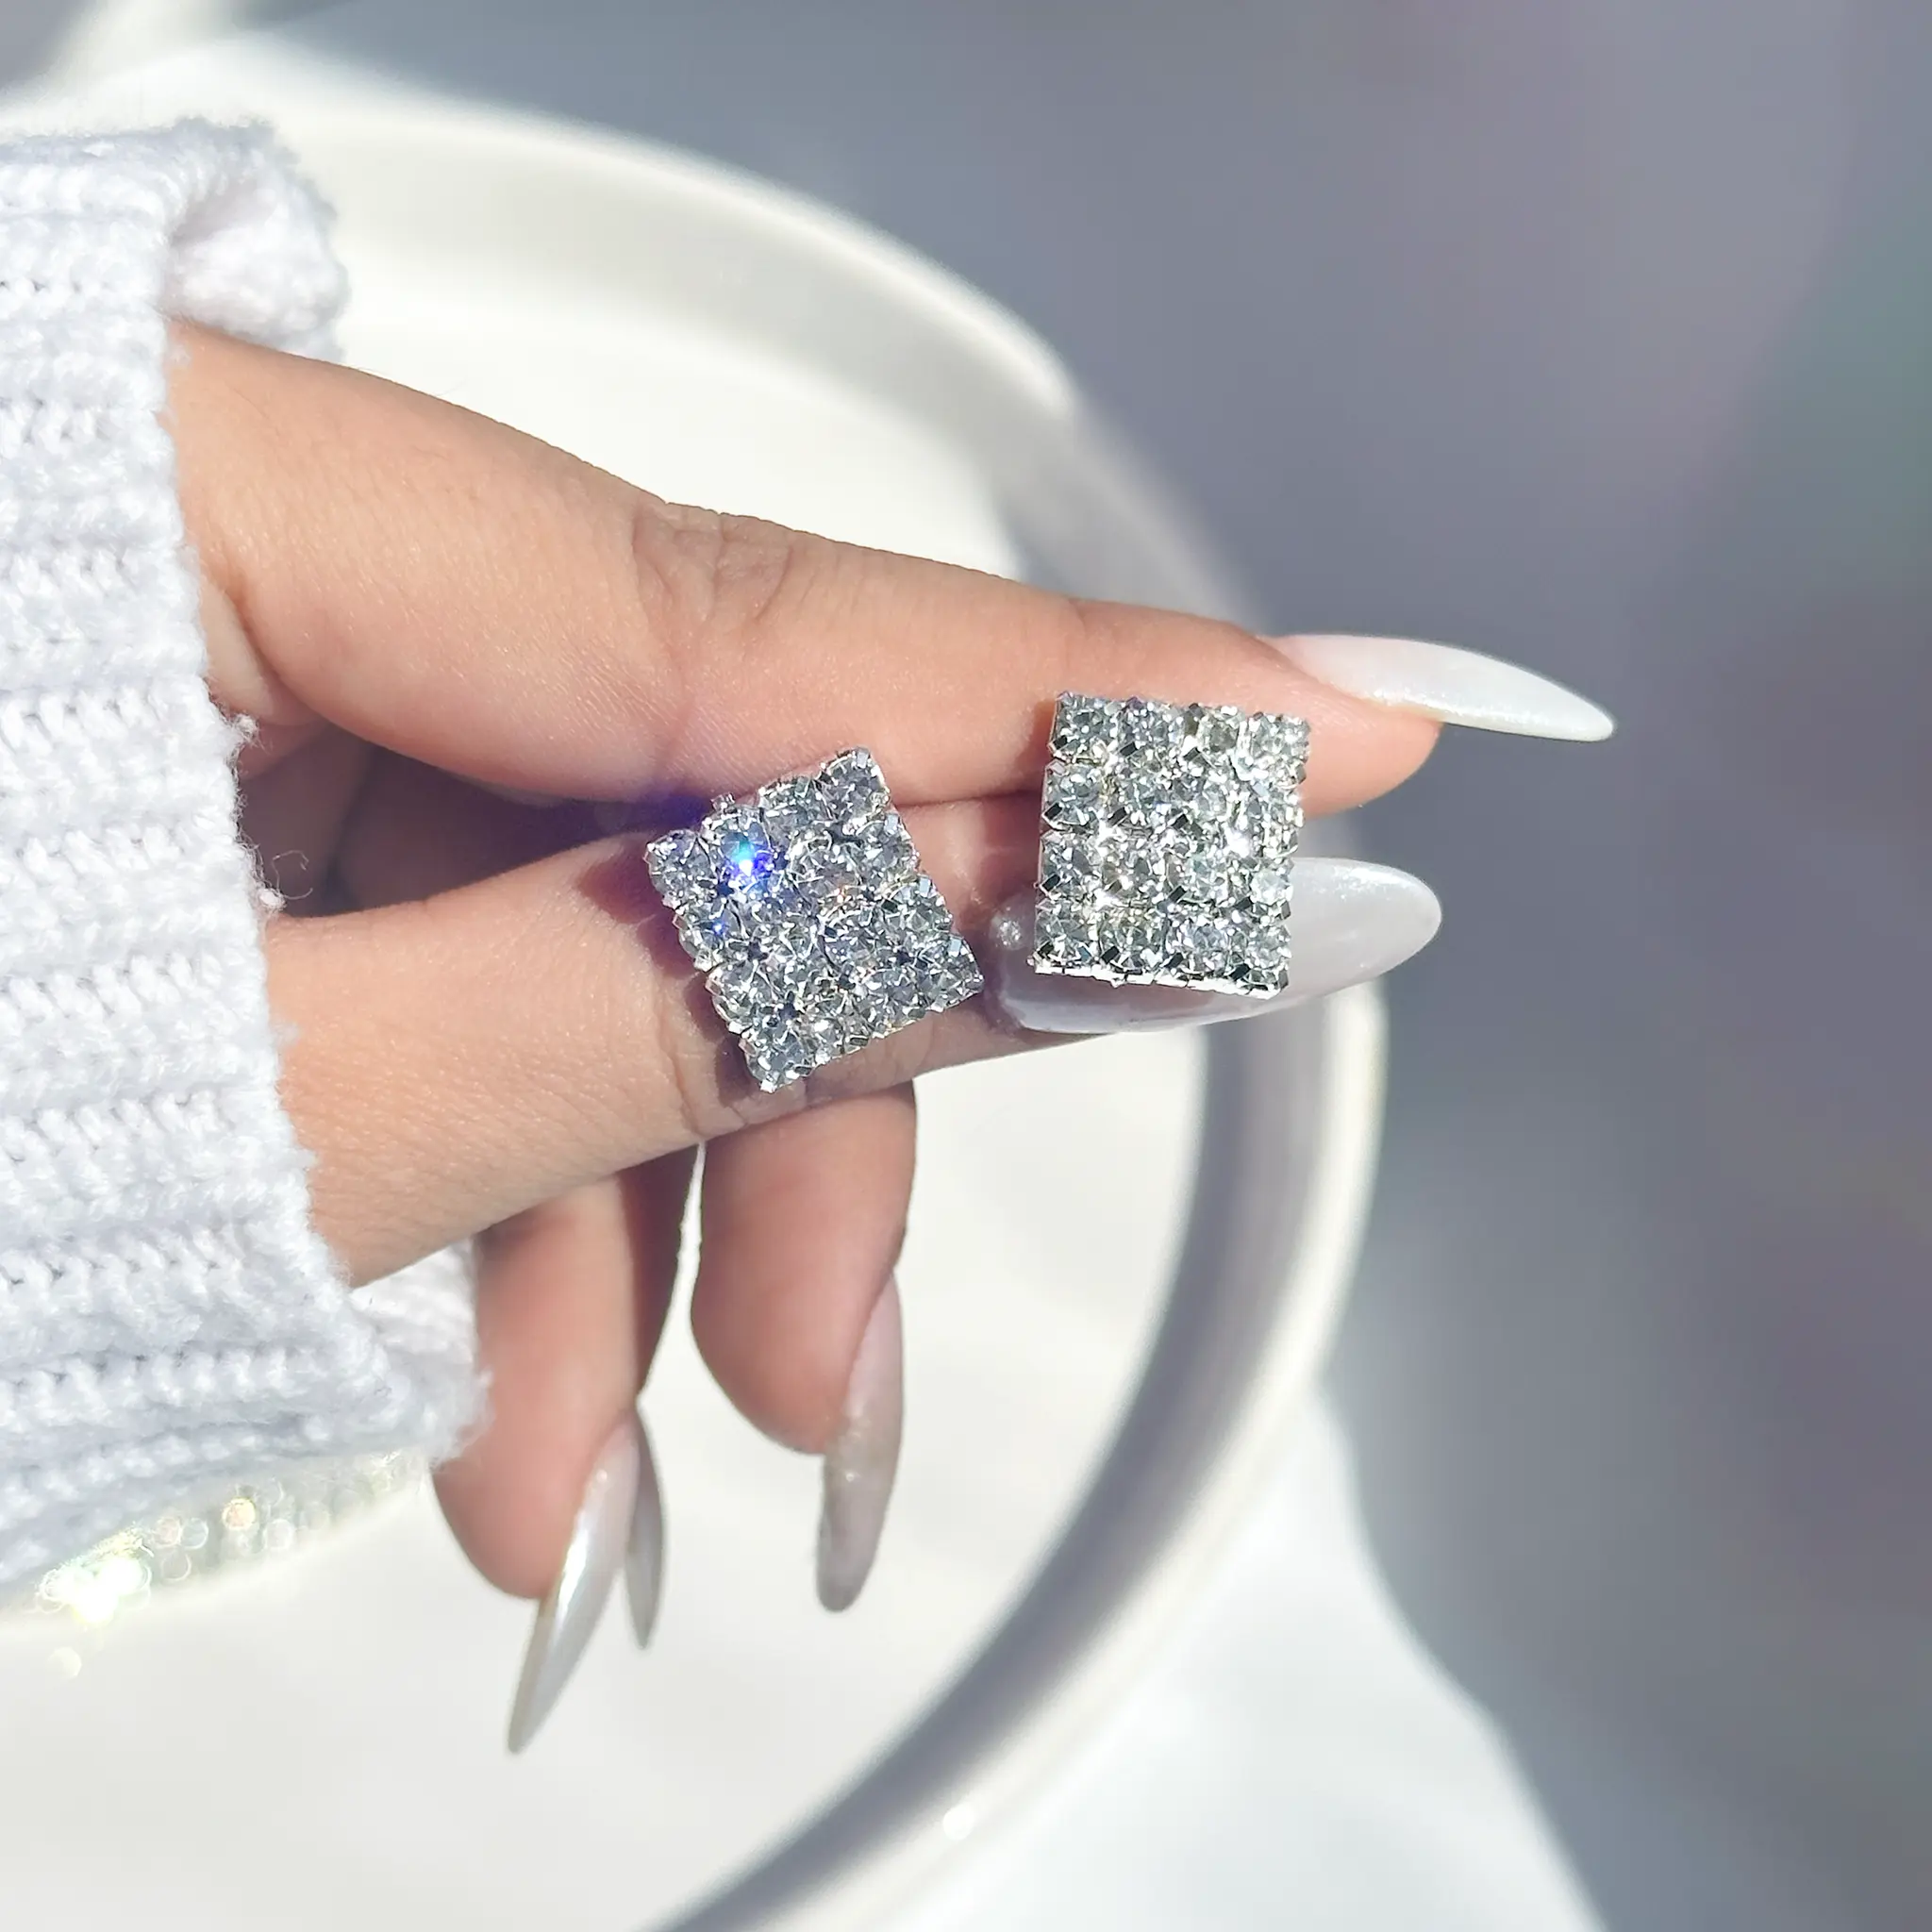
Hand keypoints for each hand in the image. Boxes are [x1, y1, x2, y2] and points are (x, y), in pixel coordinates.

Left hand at [170, 321, 1461, 1636]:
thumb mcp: (276, 1111)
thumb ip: (703, 988)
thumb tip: (1059, 908)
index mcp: (192, 492)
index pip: (756, 617)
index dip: (1084, 706)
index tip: (1352, 737)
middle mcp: (236, 541)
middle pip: (685, 799)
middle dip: (797, 1098)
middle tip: (843, 1356)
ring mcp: (239, 677)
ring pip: (582, 916)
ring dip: (632, 1204)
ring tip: (592, 1459)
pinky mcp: (234, 804)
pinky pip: (461, 961)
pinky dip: (508, 1180)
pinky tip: (495, 1378)